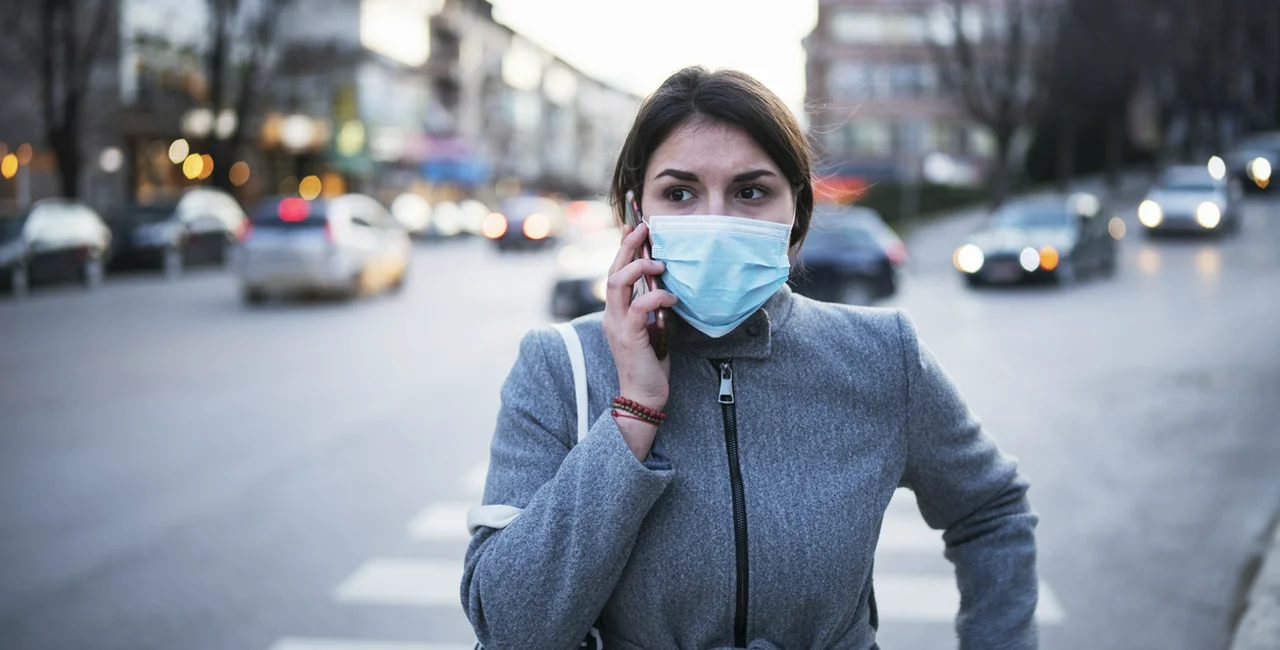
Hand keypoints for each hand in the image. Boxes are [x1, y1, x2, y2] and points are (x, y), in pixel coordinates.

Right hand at [602, 222, 678, 459]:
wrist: (643, 396)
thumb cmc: (651, 362)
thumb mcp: (652, 327)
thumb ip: (652, 306)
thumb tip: (666, 283)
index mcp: (616, 310)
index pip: (615, 271)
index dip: (622, 246)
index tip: (633, 224)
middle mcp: (612, 314)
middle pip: (612, 270)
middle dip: (627, 246)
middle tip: (643, 228)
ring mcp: (617, 325)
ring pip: (617, 283)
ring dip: (638, 268)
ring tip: (658, 264)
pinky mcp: (629, 337)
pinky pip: (638, 307)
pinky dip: (655, 297)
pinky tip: (670, 297)